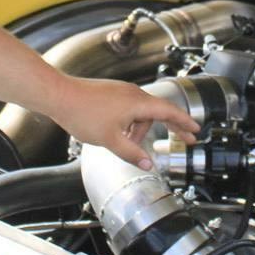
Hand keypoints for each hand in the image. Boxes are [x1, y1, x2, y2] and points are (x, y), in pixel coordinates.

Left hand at [45, 76, 199, 166]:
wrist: (59, 95)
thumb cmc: (83, 113)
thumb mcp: (111, 140)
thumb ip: (131, 153)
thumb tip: (148, 163)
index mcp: (138, 103)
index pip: (170, 111)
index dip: (185, 122)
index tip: (195, 129)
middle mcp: (133, 93)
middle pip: (158, 112)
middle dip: (170, 127)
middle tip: (184, 138)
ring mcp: (122, 92)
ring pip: (140, 113)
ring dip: (139, 130)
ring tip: (126, 144)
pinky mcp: (112, 93)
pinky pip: (129, 109)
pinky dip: (130, 123)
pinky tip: (118, 134)